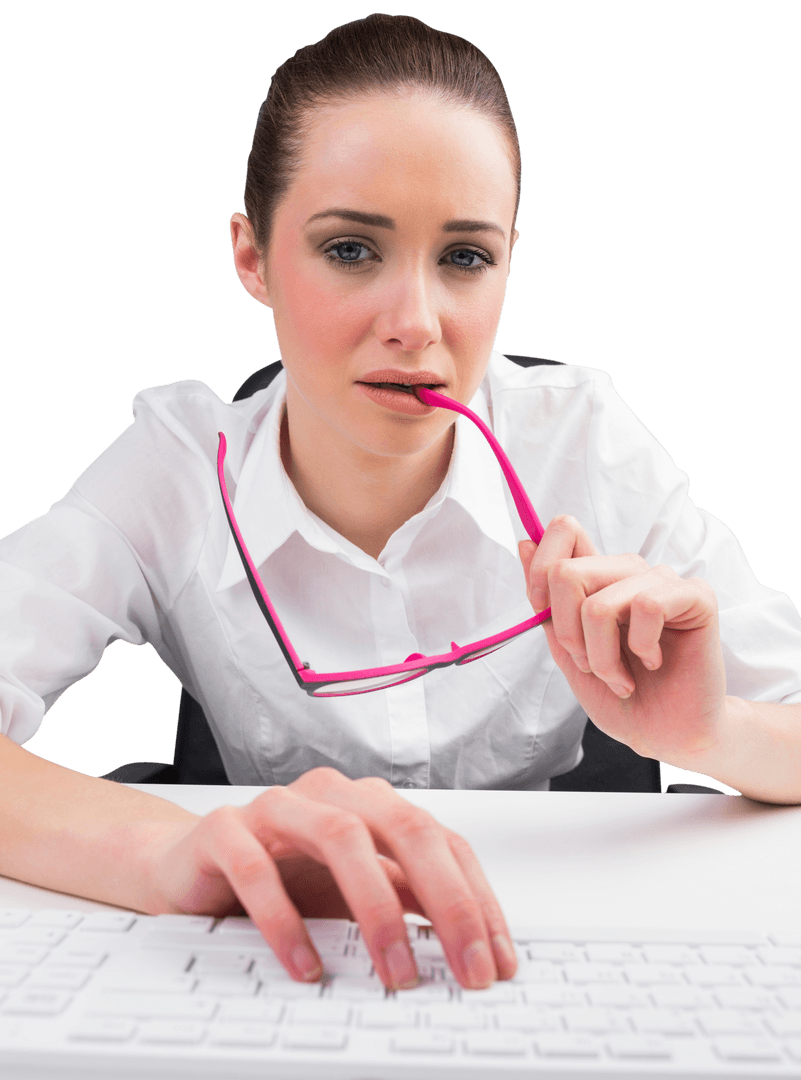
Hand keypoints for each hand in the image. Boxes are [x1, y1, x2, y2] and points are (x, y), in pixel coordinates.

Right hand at [145, 767, 515, 989]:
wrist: (190, 865)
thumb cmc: (282, 874)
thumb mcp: (355, 890)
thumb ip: (408, 898)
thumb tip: (472, 940)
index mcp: (372, 804)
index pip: (443, 840)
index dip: (477, 899)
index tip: (495, 961)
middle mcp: (333, 795)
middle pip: (407, 828)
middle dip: (448, 901)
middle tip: (467, 968)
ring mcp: (278, 807)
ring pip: (341, 837)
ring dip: (377, 910)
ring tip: (395, 973)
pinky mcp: (225, 829)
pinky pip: (258, 869)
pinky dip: (286, 921)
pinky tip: (306, 967)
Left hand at [519, 515, 726, 763]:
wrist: (666, 734)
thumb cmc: (619, 696)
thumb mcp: (567, 652)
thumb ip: (546, 603)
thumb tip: (524, 543)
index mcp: (597, 578)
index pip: (564, 531)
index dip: (539, 571)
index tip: (543, 614)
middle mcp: (628, 571)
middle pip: (566, 572)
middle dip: (567, 635)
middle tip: (590, 665)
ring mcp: (662, 580)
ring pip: (599, 604)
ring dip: (601, 656)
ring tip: (620, 677)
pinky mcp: (695, 595)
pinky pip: (647, 605)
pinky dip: (641, 647)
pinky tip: (654, 661)